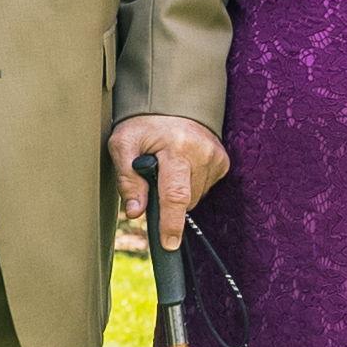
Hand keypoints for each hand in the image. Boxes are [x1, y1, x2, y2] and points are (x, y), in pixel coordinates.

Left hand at [110, 114, 228, 245]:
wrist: (172, 102)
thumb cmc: (143, 125)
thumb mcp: (123, 145)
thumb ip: (127, 179)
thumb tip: (135, 212)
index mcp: (177, 148)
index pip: (175, 194)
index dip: (171, 223)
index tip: (170, 243)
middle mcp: (201, 152)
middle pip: (184, 200)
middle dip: (165, 201)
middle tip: (152, 179)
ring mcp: (216, 157)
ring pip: (195, 197)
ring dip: (178, 192)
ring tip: (167, 168)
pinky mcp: (223, 162)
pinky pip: (204, 188)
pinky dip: (190, 184)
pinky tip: (182, 167)